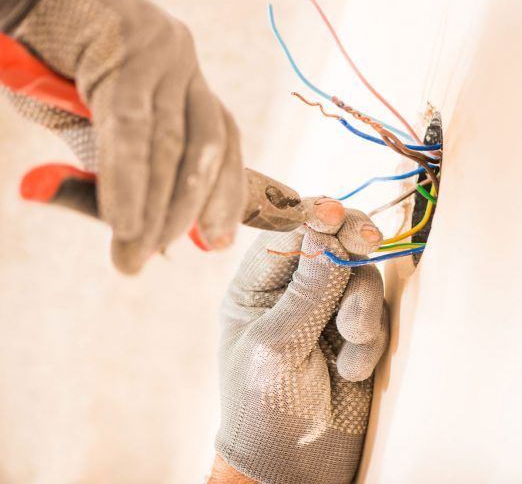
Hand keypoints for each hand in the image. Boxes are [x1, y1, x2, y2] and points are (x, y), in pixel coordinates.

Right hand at [0, 0, 243, 272]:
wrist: (29, 2)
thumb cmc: (63, 72)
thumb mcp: (94, 132)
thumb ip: (116, 176)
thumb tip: (132, 232)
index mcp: (189, 86)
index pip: (224, 145)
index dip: (225, 195)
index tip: (219, 240)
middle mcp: (185, 68)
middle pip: (202, 149)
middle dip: (181, 211)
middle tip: (151, 256)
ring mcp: (162, 55)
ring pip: (170, 142)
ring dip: (155, 204)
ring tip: (135, 247)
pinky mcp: (127, 49)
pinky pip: (130, 127)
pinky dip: (127, 178)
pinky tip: (123, 218)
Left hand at [215, 200, 387, 483]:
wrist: (295, 465)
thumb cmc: (264, 405)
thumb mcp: (277, 345)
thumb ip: (309, 291)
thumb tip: (333, 235)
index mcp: (255, 287)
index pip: (284, 236)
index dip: (310, 218)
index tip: (334, 212)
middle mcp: (290, 291)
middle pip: (327, 244)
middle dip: (348, 242)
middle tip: (368, 239)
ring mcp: (325, 309)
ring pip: (357, 277)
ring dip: (359, 310)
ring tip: (349, 344)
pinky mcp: (355, 331)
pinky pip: (376, 312)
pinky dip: (369, 340)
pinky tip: (351, 371)